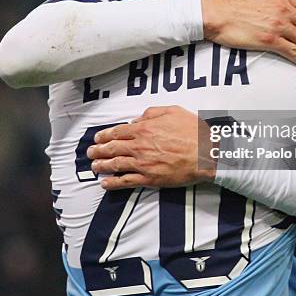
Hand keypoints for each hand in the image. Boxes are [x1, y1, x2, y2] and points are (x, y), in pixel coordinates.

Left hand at [87, 106, 215, 189]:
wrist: (205, 153)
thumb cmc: (192, 131)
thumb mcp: (172, 111)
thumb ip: (151, 113)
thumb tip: (136, 120)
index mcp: (144, 129)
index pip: (117, 132)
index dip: (105, 135)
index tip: (98, 138)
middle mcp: (139, 146)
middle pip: (112, 148)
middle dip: (98, 151)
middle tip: (91, 153)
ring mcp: (143, 164)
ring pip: (115, 165)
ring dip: (102, 165)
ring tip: (93, 166)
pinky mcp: (149, 179)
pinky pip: (126, 181)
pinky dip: (113, 183)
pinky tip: (105, 183)